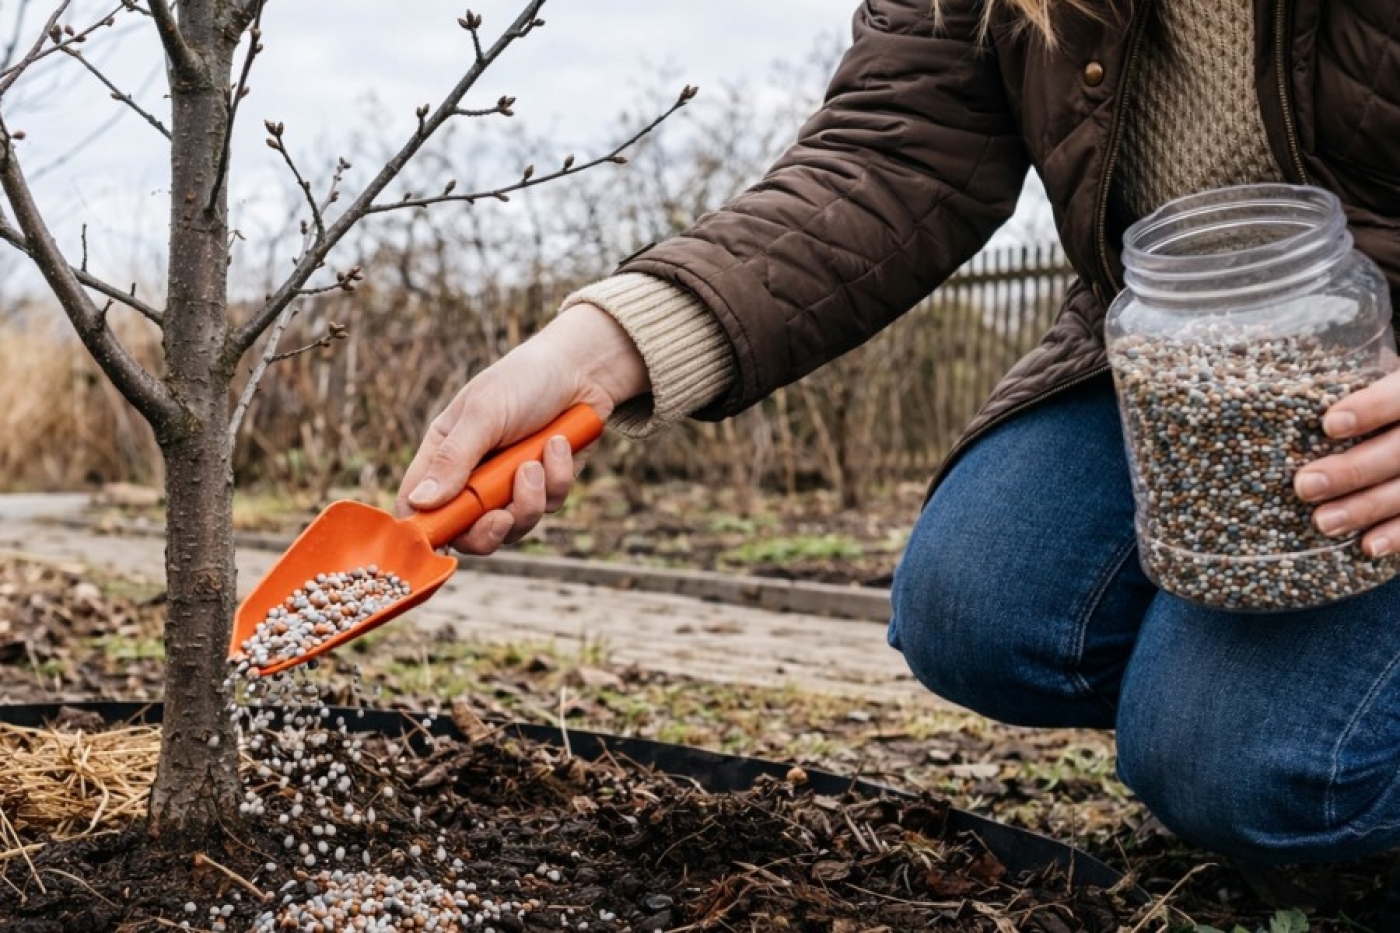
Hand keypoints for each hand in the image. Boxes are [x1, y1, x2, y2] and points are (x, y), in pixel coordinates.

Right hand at [396, 302, 647, 553]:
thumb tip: (419, 503)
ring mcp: (511, 485)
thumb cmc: (523, 381)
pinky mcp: (546, 487)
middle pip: (468, 533)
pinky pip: (551, 505)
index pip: (417, 506)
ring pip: (514, 526)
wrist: (582, 368)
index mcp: (444, 455)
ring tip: (538, 459)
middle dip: (489, 530)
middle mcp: (474, 476)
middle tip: (503, 516)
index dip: (426, 529)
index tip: (445, 538)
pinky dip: (558, 476)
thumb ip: (453, 460)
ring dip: (530, 498)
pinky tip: (560, 444)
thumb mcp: (483, 415)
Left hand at [1293, 368, 1399, 556]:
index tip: (1329, 425)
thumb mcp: (1372, 382)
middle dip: (1352, 470)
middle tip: (1305, 486)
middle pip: (1398, 450)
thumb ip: (1340, 384)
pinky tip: (1367, 546)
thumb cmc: (1376, 406)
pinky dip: (1397, 534)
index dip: (1370, 408)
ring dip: (1365, 508)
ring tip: (1323, 522)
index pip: (1398, 396)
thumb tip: (1278, 393)